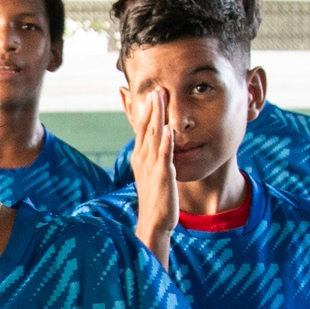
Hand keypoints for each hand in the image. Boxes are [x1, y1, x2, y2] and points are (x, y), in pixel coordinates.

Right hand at [128, 85, 177, 260]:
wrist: (153, 222)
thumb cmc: (155, 200)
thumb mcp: (151, 175)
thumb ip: (152, 160)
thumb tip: (156, 150)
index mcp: (140, 157)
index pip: (142, 128)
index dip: (147, 110)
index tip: (152, 94)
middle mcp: (143, 158)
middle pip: (147, 126)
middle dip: (152, 106)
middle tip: (156, 87)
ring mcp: (152, 165)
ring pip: (154, 134)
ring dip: (157, 115)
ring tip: (160, 97)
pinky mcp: (163, 174)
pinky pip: (165, 153)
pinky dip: (166, 140)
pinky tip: (168, 127)